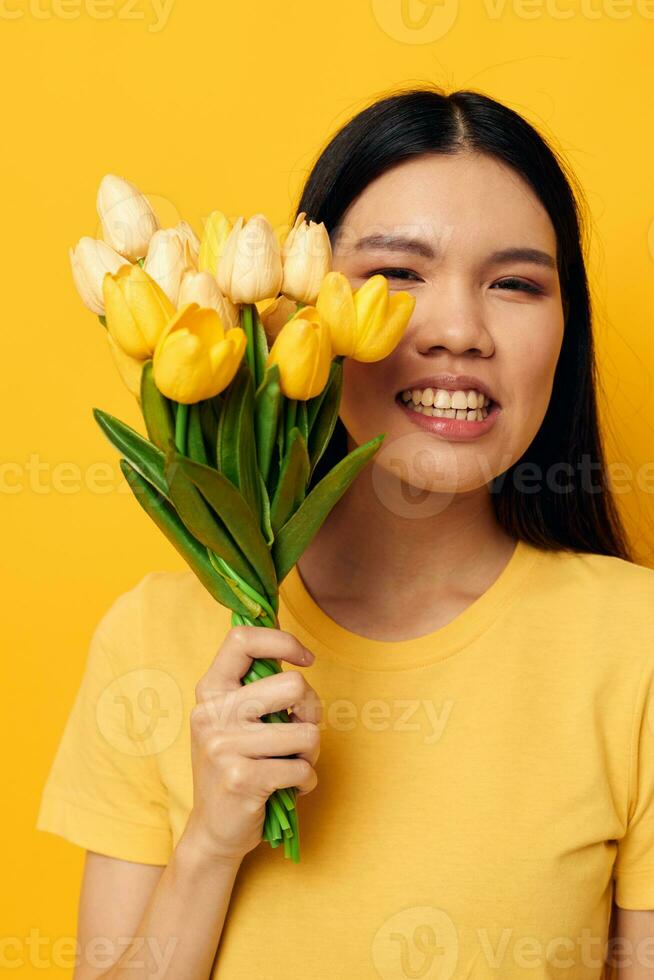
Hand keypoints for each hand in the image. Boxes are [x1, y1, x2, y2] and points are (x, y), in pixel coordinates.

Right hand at [182, 625, 320, 865]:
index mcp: (211, 691)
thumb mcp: (233, 720)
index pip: (242, 639)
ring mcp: (223, 746)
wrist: (213, 832)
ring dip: (311, 754)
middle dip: (311, 710)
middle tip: (300, 731)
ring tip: (293, 765)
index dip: (282, 641)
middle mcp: (212, 713)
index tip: (305, 659)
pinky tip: (291, 789)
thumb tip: (289, 638)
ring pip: (306, 732)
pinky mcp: (241, 778)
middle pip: (294, 685)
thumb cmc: (236, 766)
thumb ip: (255, 685)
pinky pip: (302, 769)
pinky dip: (307, 781)